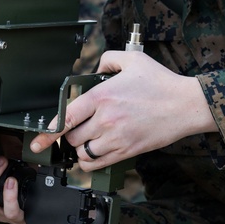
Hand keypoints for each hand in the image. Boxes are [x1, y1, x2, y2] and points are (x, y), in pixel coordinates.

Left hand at [29, 51, 216, 170]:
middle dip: (69, 135)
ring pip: (82, 152)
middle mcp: (106, 119)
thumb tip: (95, 68)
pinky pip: (97, 164)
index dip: (49, 131)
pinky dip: (89, 162)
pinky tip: (92, 154)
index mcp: (102, 96)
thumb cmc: (161, 83)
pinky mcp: (126, 150)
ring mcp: (116, 137)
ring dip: (79, 149)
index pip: (66, 117)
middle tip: (75, 130)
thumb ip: (108, 58)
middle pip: (72, 137)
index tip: (39, 139)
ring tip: (85, 141)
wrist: (185, 105)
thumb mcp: (132, 59)